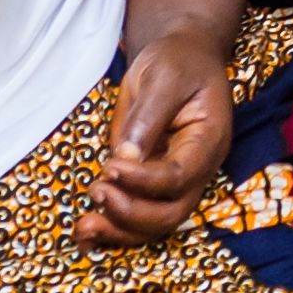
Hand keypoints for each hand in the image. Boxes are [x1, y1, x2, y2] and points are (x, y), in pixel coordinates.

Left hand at [77, 26, 234, 247]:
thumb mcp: (164, 77)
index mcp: (209, 140)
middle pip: (172, 214)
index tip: (110, 167)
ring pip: (155, 225)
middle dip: (131, 214)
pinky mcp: (153, 184)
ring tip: (84, 225)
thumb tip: (125, 159)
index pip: (179, 176)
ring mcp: (176, 181)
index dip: (144, 180)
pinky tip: (86, 234)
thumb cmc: (178, 62)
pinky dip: (114, 230)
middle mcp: (197, 169)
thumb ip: (147, 117)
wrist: (181, 57)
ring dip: (119, 231)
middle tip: (97, 193)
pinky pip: (139, 217)